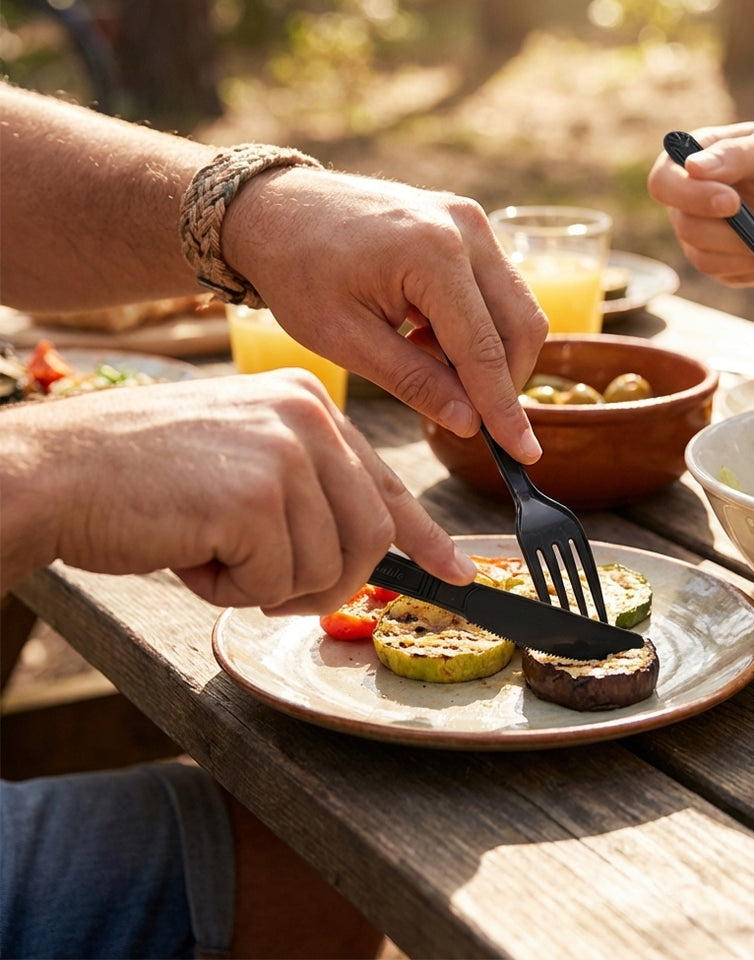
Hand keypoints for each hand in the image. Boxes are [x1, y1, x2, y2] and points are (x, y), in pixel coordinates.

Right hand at [7, 371, 475, 613]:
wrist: (57, 469)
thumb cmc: (144, 478)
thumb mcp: (243, 464)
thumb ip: (307, 496)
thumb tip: (369, 554)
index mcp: (309, 406)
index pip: (386, 482)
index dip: (423, 537)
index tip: (453, 570)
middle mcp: (309, 418)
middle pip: (370, 536)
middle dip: (326, 583)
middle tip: (268, 586)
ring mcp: (286, 453)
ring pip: (328, 566)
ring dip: (270, 586)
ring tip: (213, 554)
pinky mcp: (257, 496)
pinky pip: (277, 580)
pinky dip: (233, 590)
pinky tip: (191, 555)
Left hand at [223, 170, 548, 462]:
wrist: (275, 209)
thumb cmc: (298, 271)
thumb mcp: (345, 340)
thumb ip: (414, 382)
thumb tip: (470, 423)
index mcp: (433, 254)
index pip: (484, 350)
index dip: (504, 409)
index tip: (524, 453)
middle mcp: (465, 229)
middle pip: (521, 326)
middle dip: (503, 382)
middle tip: (466, 414)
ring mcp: (471, 221)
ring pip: (517, 308)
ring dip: (490, 354)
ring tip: (427, 363)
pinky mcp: (467, 224)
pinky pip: (498, 289)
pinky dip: (479, 328)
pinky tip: (428, 338)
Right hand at [647, 122, 753, 285]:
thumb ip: (737, 155)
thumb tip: (692, 166)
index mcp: (692, 160)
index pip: (664, 183)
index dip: (690, 196)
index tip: (731, 203)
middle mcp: (687, 201)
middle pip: (688, 228)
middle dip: (739, 235)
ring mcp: (699, 235)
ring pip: (705, 258)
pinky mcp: (717, 262)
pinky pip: (728, 274)